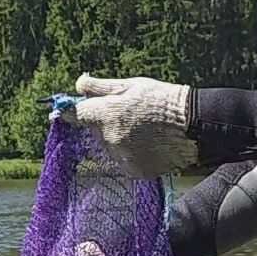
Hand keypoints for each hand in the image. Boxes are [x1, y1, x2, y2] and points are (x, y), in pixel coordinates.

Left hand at [60, 74, 195, 178]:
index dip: (69, 112)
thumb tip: (78, 84)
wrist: (192, 125)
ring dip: (119, 140)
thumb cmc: (162, 99)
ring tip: (144, 130)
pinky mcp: (135, 171)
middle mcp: (110, 138)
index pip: (76, 115)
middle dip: (105, 124)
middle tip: (129, 115)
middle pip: (96, 132)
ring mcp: (123, 157)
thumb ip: (100, 87)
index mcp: (106, 114)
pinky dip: (133, 155)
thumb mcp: (131, 85)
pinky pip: (126, 162)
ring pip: (111, 148)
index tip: (64, 112)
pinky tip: (150, 144)